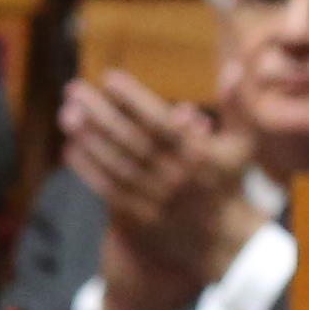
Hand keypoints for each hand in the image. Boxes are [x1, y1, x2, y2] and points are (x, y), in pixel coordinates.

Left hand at [58, 67, 264, 309]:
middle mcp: (175, 176)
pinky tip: (70, 149)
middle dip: (99, 113)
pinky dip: (87, 170)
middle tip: (73, 89)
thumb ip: (235, 105)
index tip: (109, 77)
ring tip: (67, 115)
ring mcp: (155, 198)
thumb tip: (231, 67)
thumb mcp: (241, 144)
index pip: (160, 121)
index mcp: (199, 154)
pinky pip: (108, 191)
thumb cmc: (229, 182)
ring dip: (88, 139)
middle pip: (130, 140)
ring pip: (115, 165)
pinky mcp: (139, 218)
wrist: (225, 241)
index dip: (133, 98)